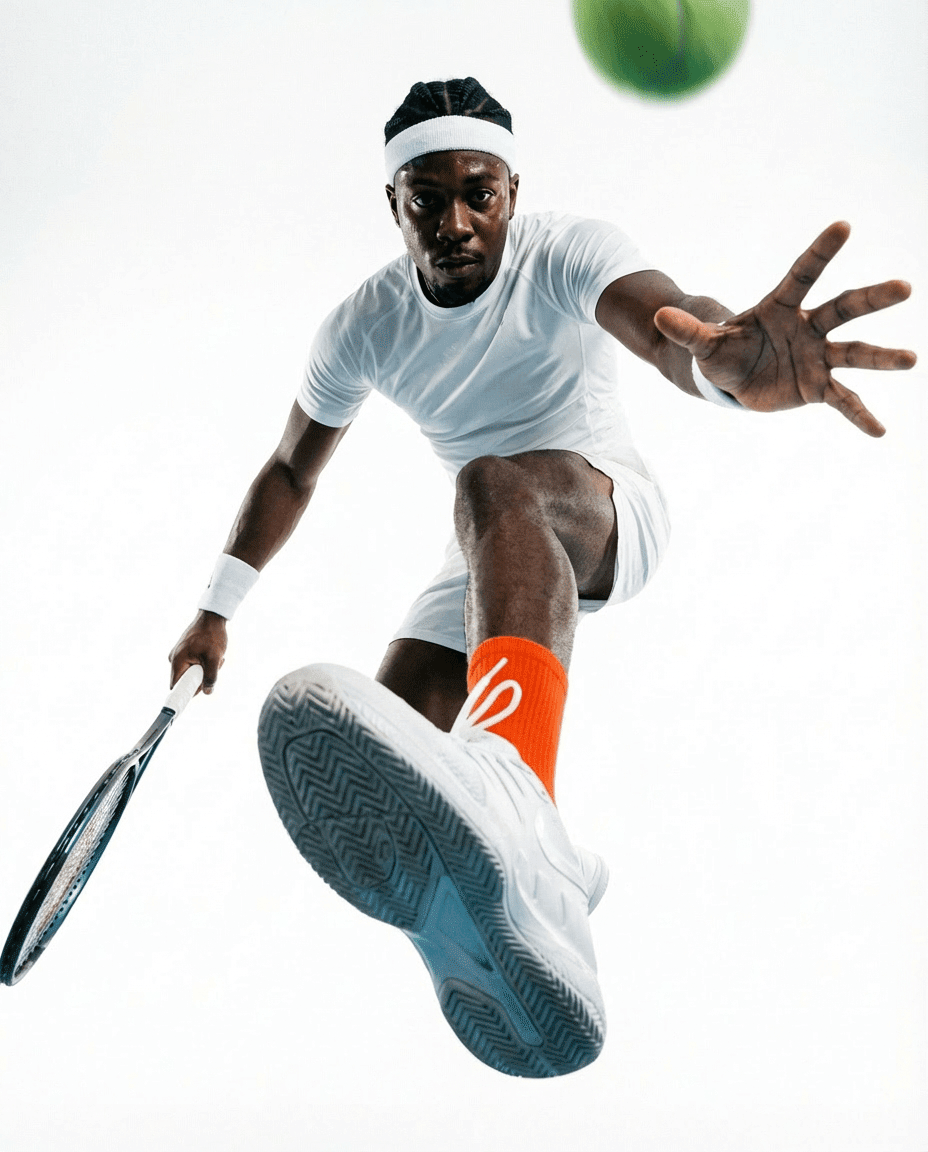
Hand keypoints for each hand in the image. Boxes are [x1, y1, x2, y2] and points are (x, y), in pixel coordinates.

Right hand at [168, 611, 227, 694]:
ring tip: (216, 657)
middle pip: (187, 680)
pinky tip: (213, 654)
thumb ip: (211, 677)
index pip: (176, 686)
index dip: (185, 694)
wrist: (212, 616)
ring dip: (206, 669)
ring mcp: (180, 655)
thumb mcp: (214, 658)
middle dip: (203, 677)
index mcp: (177, 661)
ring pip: (193, 672)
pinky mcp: (186, 652)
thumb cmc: (212, 635)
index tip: (197, 694)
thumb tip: (207, 692)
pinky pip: (195, 665)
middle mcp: (175, 659)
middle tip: (215, 666)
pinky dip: (206, 663)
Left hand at [653, 221, 916, 435]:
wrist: (734, 379)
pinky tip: (880, 431)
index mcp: (781, 307)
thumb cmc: (723, 351)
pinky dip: (859, 415)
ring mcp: (817, 357)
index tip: (844, 226)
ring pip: (854, 353)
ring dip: (881, 357)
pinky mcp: (817, 388)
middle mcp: (808, 327)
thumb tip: (658, 316)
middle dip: (872, 299)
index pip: (803, 275)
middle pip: (844, 308)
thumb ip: (687, 331)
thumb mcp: (705, 343)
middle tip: (904, 287)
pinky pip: (843, 401)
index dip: (820, 252)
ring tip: (910, 359)